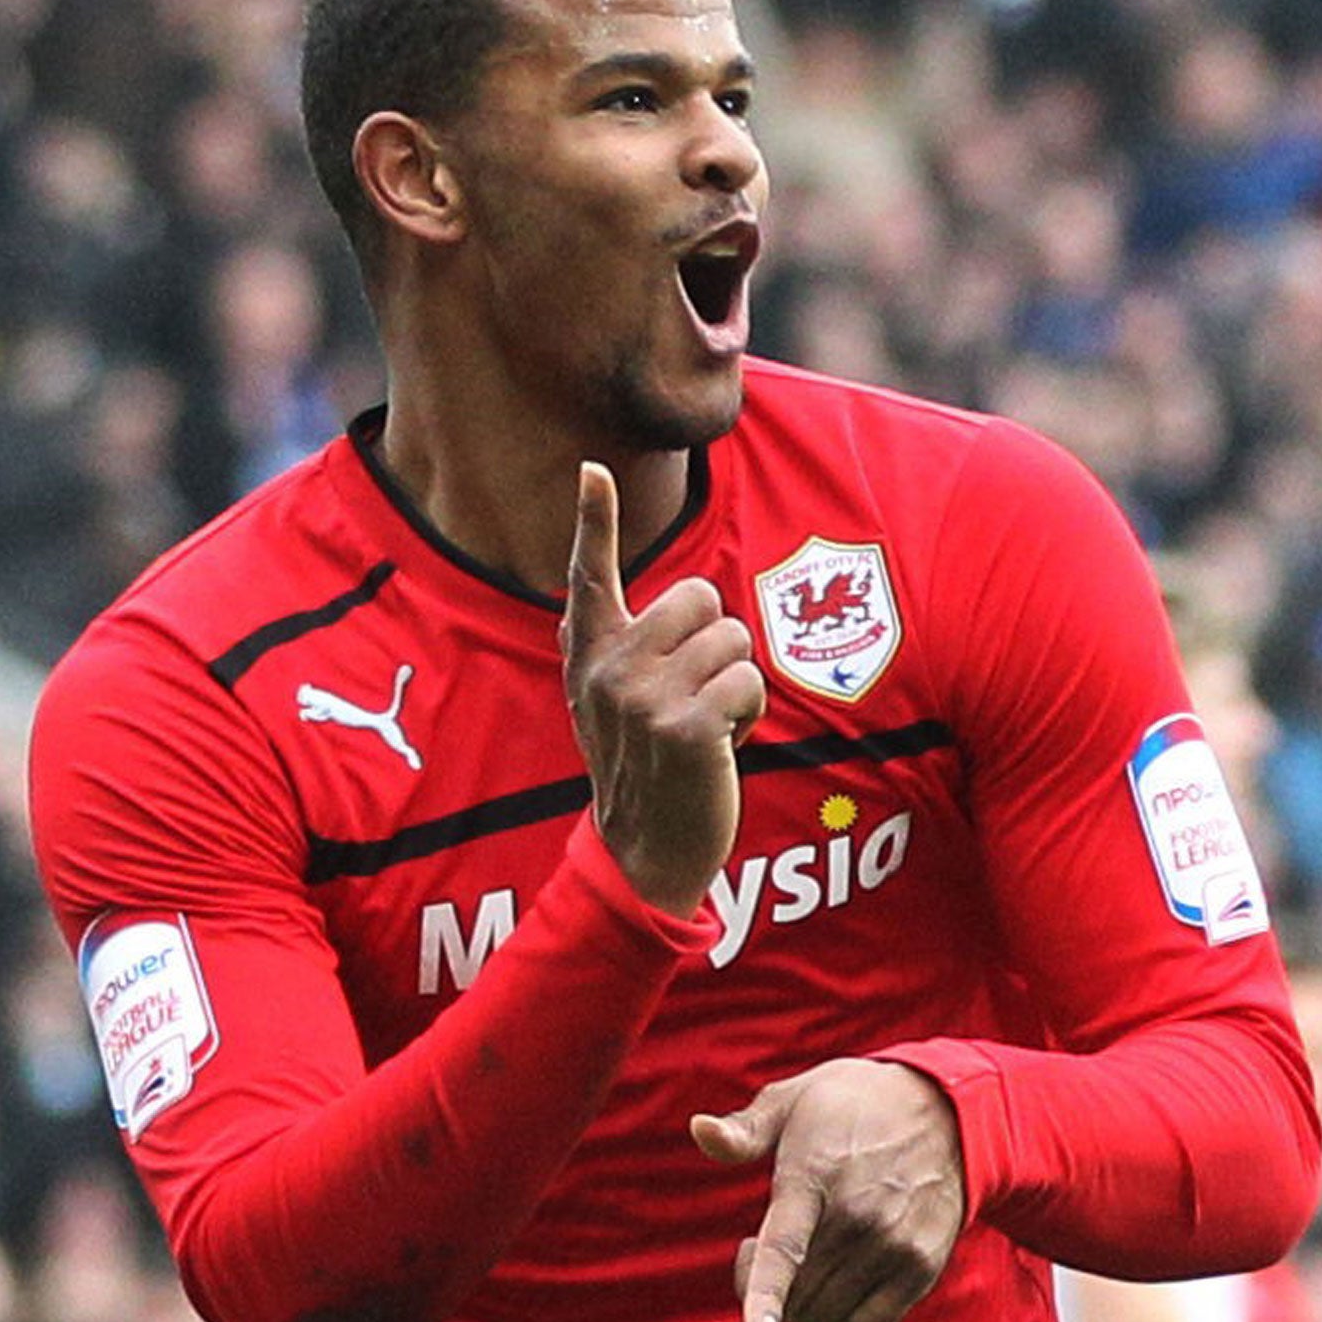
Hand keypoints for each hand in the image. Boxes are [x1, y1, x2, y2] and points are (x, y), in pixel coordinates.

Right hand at [561, 461, 764, 916]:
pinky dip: (749, 716)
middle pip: (700, 598)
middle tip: (695, 696)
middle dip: (717, 644)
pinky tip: (722, 749)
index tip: (592, 470)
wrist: (645, 851)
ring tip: (707, 727)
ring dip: (736, 685)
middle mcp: (609, 669)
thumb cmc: (639, 765)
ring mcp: (644, 699)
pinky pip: (748, 682)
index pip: (589, 575)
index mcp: (590, 655)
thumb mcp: (603, 704)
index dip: (593, 519)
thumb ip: (599, 649)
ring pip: (734, 641)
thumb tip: (572, 608)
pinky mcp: (686, 728)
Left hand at [691, 1059, 965, 1321]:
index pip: (785, 1248)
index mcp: (816, 1174)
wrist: (944, 1108)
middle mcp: (859, 1216)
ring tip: (803, 1254)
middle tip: (761, 1244)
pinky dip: (838, 1319)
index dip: (766, 1297)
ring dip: (799, 1301)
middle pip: (795, 1294)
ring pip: (824, 1313)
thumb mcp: (793, 1099)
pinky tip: (833, 1281)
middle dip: (762, 1284)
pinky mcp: (922, 1266)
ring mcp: (895, 1244)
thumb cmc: (851, 1103)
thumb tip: (698, 1129)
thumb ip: (744, 1129)